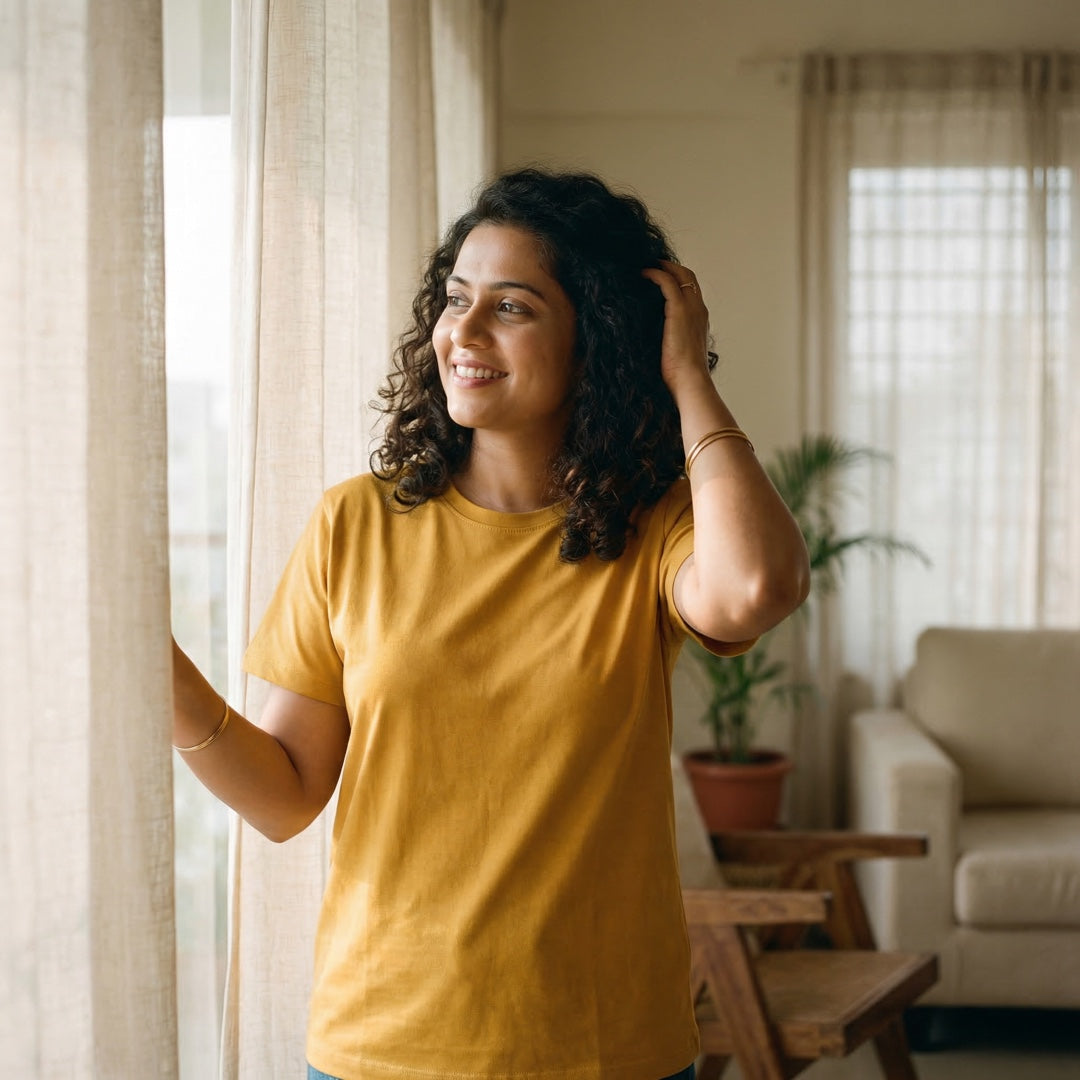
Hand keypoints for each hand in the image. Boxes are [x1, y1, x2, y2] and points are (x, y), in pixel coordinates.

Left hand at [641, 259, 712, 396]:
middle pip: (688, 276)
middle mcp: (699, 309)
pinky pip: (667, 282)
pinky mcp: (678, 310)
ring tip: (646, 266)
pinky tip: (643, 274)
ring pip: (680, 274)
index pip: (691, 290)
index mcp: (700, 318)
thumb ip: (671, 338)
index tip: (661, 275)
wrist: (690, 381)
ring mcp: (691, 308)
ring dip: (663, 266)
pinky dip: (655, 274)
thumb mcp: (677, 352)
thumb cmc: (682, 375)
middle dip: (671, 267)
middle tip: (652, 264)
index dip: (678, 279)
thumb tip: (654, 339)